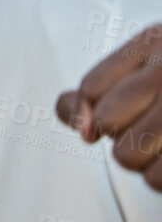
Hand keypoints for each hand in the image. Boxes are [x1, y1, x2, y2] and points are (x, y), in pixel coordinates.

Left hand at [57, 24, 161, 191]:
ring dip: (142, 159)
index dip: (92, 109)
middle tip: (153, 128)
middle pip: (107, 123)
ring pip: (128, 155)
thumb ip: (102, 86)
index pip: (93, 88)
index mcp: (159, 41)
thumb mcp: (152, 61)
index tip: (108, 118)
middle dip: (120, 133)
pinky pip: (158, 180)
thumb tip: (69, 116)